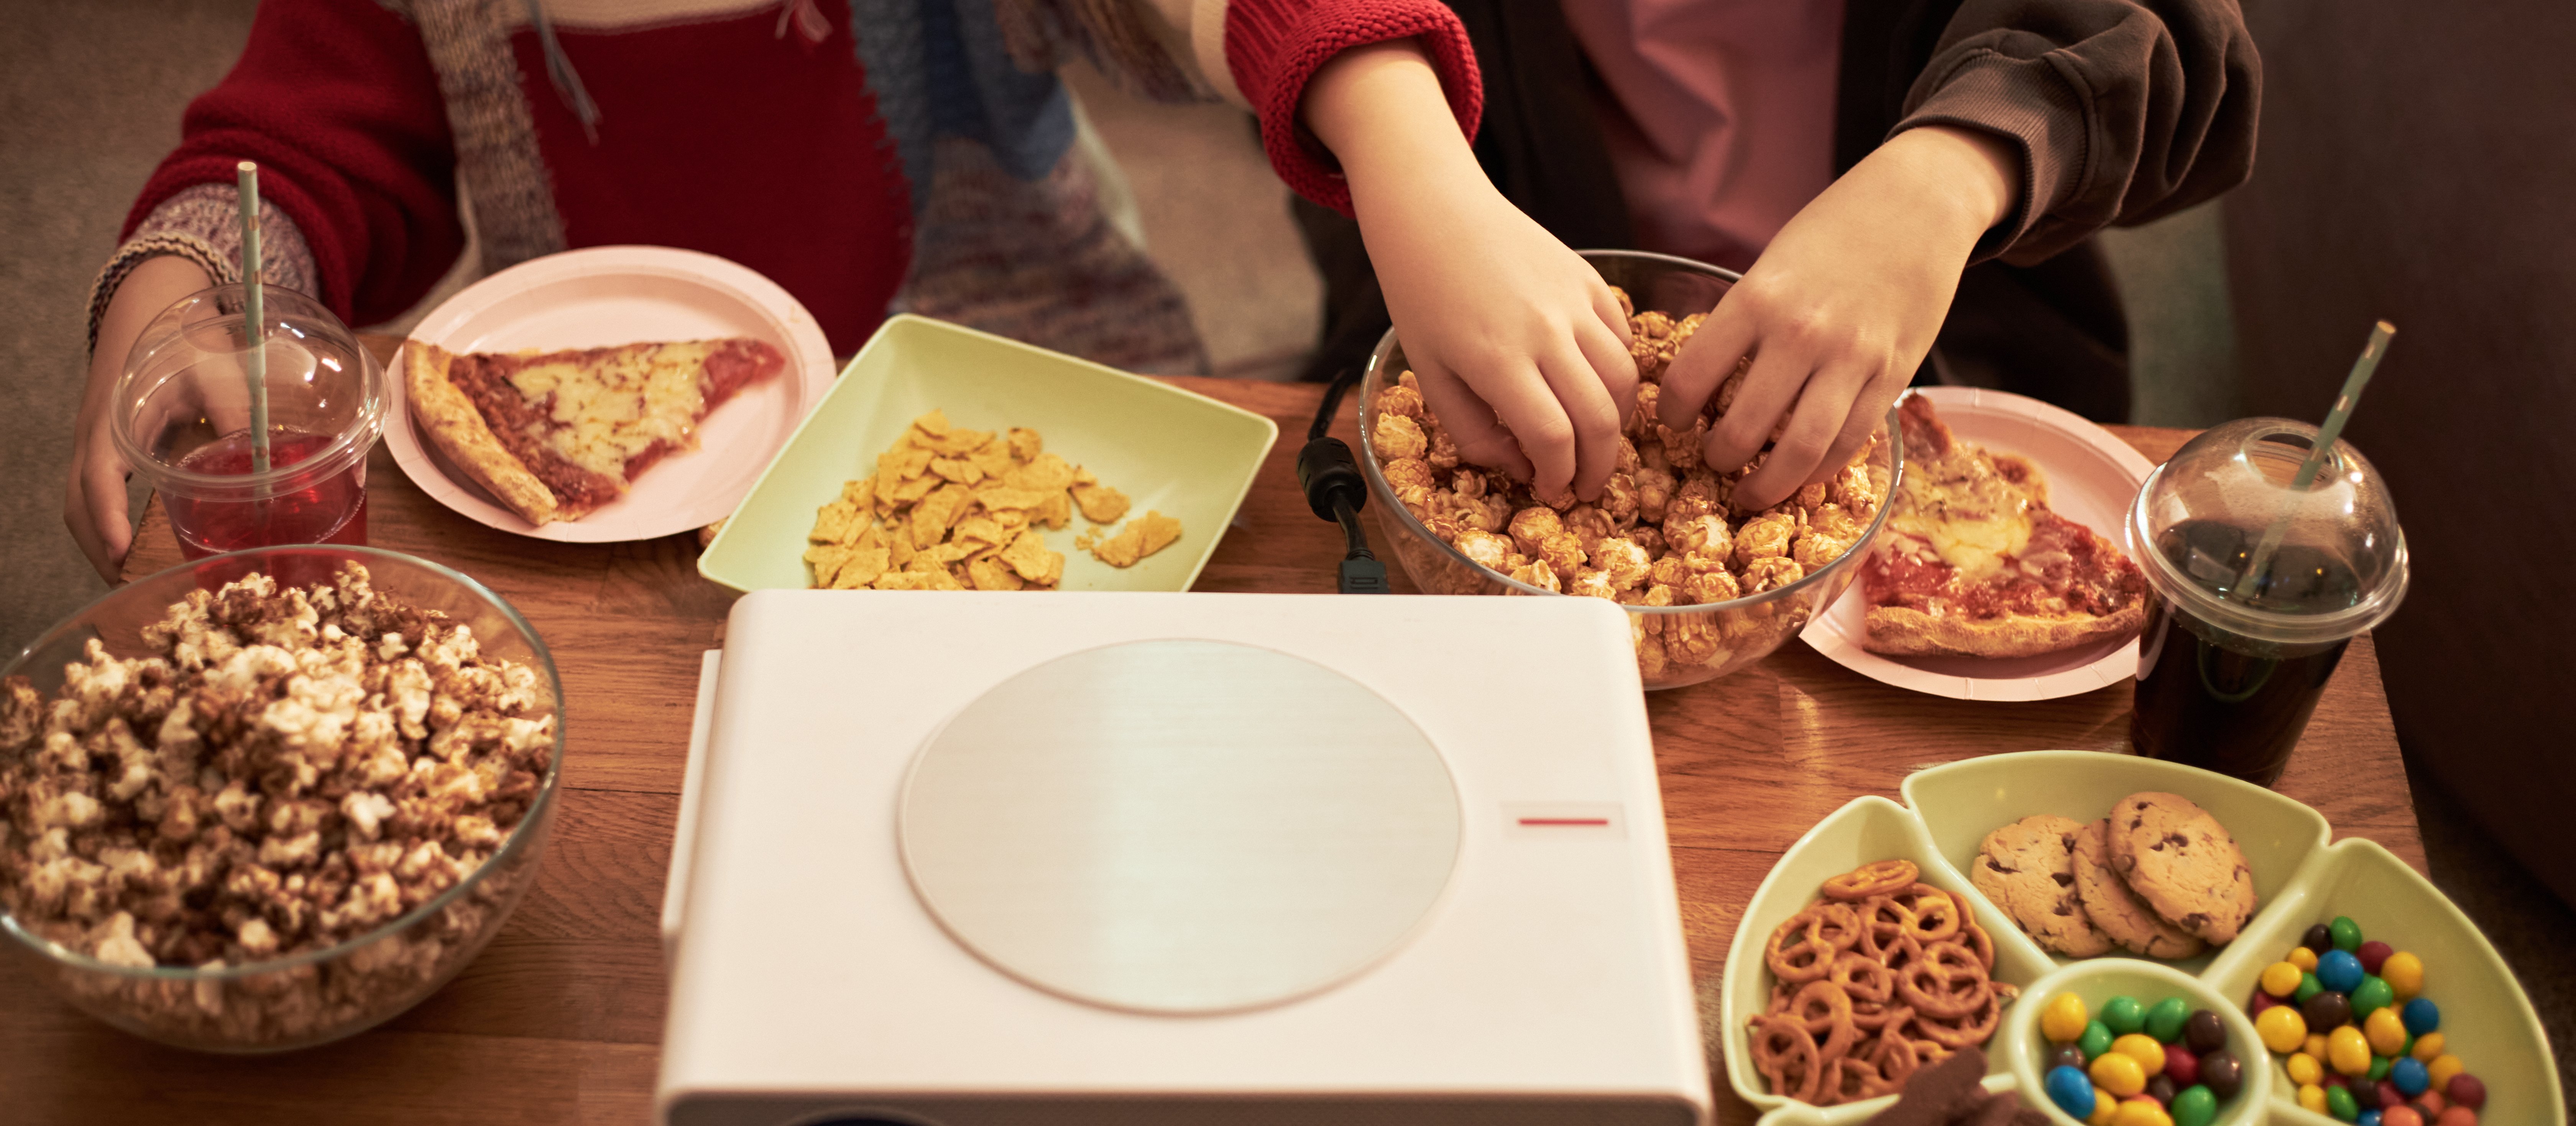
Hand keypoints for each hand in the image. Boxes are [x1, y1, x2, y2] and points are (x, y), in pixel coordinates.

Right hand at [69, 255, 209, 580]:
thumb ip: (234, 410)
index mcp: (115, 420)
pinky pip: (91, 496)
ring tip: (130, 578)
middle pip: (78, 503)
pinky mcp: (104, 454)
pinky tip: (130, 548)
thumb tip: (262, 457)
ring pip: (79, 504)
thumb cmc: (181, 347)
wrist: (148, 318)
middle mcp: (96, 439)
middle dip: (99, 546)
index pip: (99, 474)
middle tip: (130, 584)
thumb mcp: (212, 373)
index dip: (107, 514)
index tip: (120, 549)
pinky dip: (103, 525)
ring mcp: (94, 448)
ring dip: (99, 542)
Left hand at [1304, 41, 1637, 501]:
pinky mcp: (1589, 278)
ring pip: (1623, 380)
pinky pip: (1623, 339)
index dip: (1560, 476)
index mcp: (1497, 360)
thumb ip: (1473, 431)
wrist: (1434, 212)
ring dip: (1617, 423)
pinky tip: (1595, 387)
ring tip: (1597, 442)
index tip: (1553, 491)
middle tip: (1587, 486)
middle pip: (1599, 418)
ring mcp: (1573, 301)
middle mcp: (1544, 330)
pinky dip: (1618, 373)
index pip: (1553, 438)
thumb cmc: (1422, 296)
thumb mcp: (1429, 375)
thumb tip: (1523, 468)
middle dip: (1599, 467)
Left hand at [1658, 126, 2019, 510]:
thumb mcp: (1770, 265)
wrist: (1918, 204)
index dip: (1671, 413)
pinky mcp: (1893, 376)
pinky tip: (1802, 472)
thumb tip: (1707, 384)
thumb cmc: (1833, 232)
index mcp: (1756, 300)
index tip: (1673, 421)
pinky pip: (1848, 443)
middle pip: (1743, 430)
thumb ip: (1742, 322)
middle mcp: (1801, 334)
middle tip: (1712, 461)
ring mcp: (1852, 359)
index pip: (1690, 378)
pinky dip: (1819, 469)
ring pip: (1801, 451)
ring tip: (1750, 489)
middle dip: (1718, 459)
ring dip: (1767, 484)